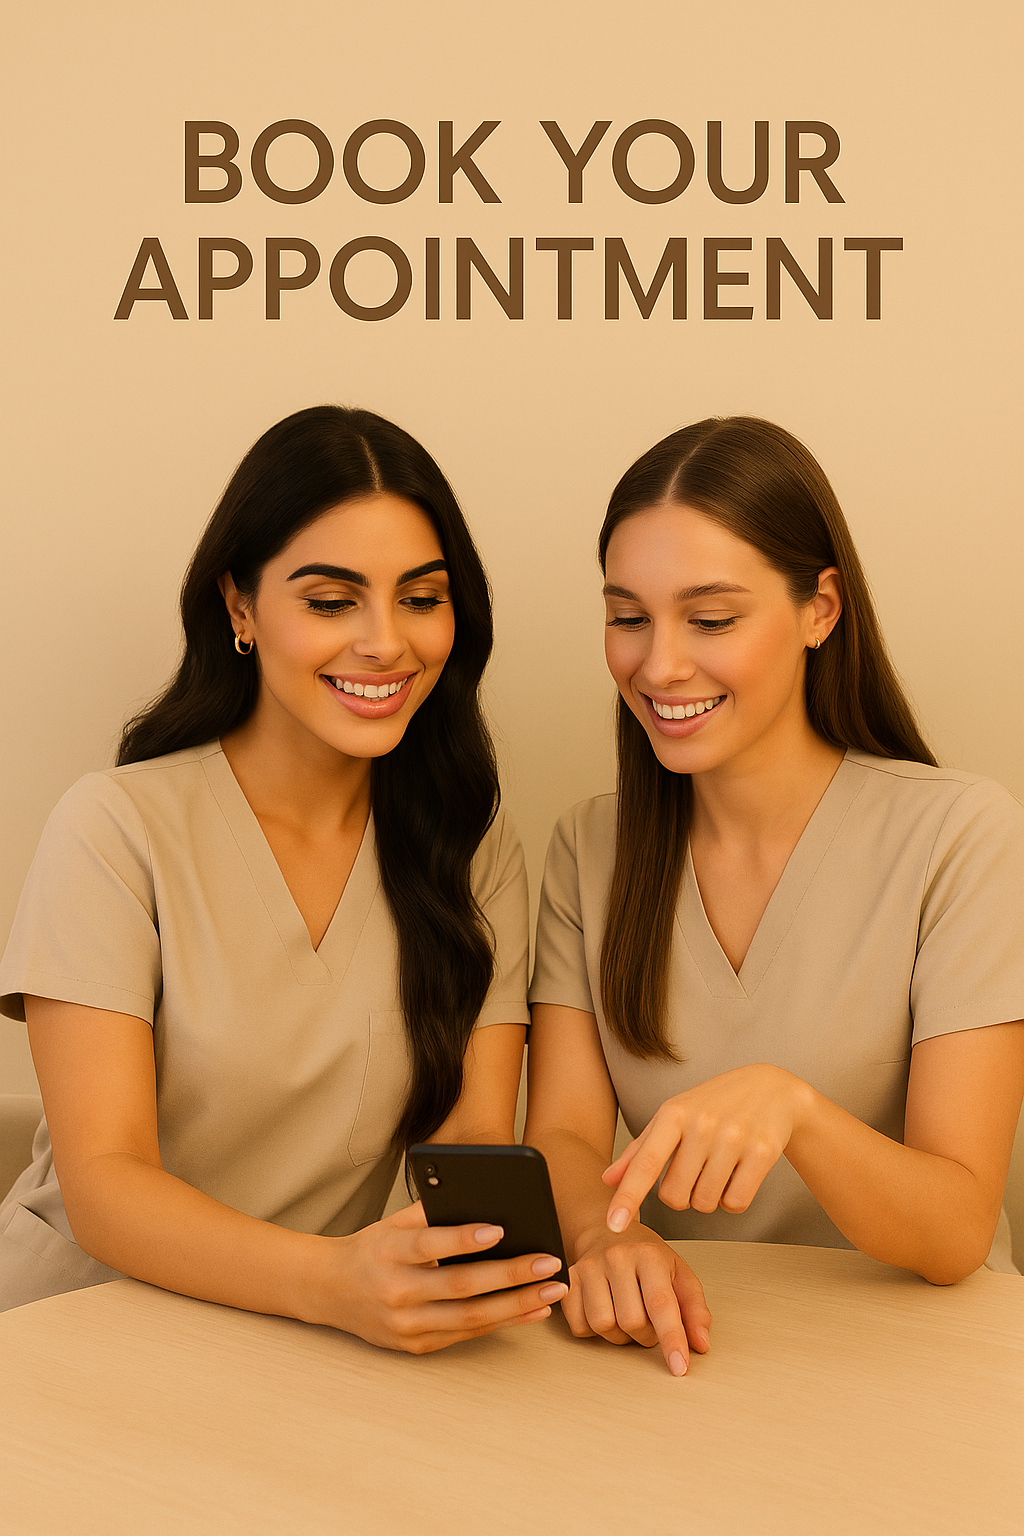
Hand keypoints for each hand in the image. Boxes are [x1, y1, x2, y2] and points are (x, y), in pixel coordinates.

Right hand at [315, 1201, 568, 1353]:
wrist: (329, 1290)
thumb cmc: (372, 1248)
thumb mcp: (392, 1222)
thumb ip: (432, 1211)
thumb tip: (486, 1199)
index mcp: (388, 1251)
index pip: (429, 1245)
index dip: (463, 1239)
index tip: (499, 1229)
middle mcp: (396, 1291)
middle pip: (459, 1286)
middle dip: (510, 1275)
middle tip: (548, 1263)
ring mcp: (405, 1325)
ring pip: (469, 1318)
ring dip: (517, 1305)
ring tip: (552, 1290)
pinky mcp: (415, 1346)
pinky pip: (466, 1335)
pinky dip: (503, 1323)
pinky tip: (531, 1310)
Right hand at [564, 1223, 710, 1375]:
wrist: (607, 1231)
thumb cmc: (645, 1257)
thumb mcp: (679, 1275)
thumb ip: (694, 1309)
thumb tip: (699, 1343)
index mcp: (649, 1254)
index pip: (661, 1304)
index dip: (672, 1339)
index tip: (679, 1366)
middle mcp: (617, 1257)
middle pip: (631, 1321)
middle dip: (645, 1334)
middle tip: (648, 1321)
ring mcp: (589, 1266)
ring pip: (603, 1326)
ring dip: (619, 1335)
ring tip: (626, 1316)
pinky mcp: (569, 1279)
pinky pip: (580, 1325)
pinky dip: (594, 1331)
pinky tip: (605, 1311)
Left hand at [603, 1065, 815, 1231]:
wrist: (771, 1089)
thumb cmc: (714, 1105)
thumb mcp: (673, 1116)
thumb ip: (640, 1151)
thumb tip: (607, 1180)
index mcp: (674, 1113)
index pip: (646, 1163)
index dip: (628, 1197)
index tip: (614, 1224)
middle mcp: (702, 1124)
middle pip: (676, 1196)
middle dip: (680, 1196)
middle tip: (693, 1173)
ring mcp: (734, 1138)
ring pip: (706, 1203)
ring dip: (708, 1198)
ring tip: (717, 1169)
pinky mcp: (763, 1152)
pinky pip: (736, 1203)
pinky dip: (733, 1199)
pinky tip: (737, 1175)